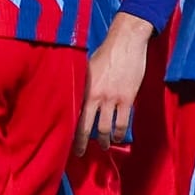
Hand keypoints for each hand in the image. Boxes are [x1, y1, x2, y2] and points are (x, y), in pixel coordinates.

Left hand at [77, 13, 152, 155]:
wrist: (126, 42)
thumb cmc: (106, 53)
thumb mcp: (88, 68)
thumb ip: (84, 85)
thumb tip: (78, 99)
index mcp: (84, 88)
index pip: (74, 115)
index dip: (70, 131)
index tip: (66, 140)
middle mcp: (95, 95)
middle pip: (86, 126)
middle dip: (82, 142)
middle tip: (80, 153)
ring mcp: (112, 98)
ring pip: (106, 128)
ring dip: (104, 140)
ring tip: (104, 146)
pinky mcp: (127, 98)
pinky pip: (123, 122)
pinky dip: (120, 133)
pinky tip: (118, 137)